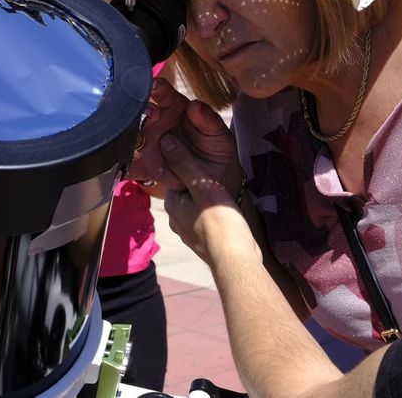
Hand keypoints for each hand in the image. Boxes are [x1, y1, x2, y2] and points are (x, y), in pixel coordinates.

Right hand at [131, 80, 240, 191]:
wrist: (216, 176)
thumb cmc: (216, 145)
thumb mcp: (218, 131)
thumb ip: (207, 118)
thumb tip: (195, 105)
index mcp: (174, 107)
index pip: (162, 92)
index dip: (157, 88)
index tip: (156, 87)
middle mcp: (156, 122)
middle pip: (140, 111)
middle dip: (139, 110)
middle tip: (150, 114)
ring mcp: (149, 143)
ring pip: (131, 136)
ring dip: (128, 136)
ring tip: (137, 140)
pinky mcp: (146, 166)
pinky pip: (131, 166)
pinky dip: (125, 167)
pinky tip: (123, 167)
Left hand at [160, 133, 254, 266]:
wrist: (236, 260)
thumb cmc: (220, 222)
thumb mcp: (203, 187)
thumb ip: (185, 164)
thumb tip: (165, 142)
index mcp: (172, 205)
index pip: (175, 177)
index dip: (187, 164)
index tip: (201, 155)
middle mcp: (176, 220)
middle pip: (186, 191)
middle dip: (198, 181)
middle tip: (216, 169)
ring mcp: (190, 232)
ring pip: (196, 205)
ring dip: (206, 197)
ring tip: (223, 187)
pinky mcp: (204, 241)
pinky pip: (205, 218)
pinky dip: (213, 211)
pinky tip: (226, 207)